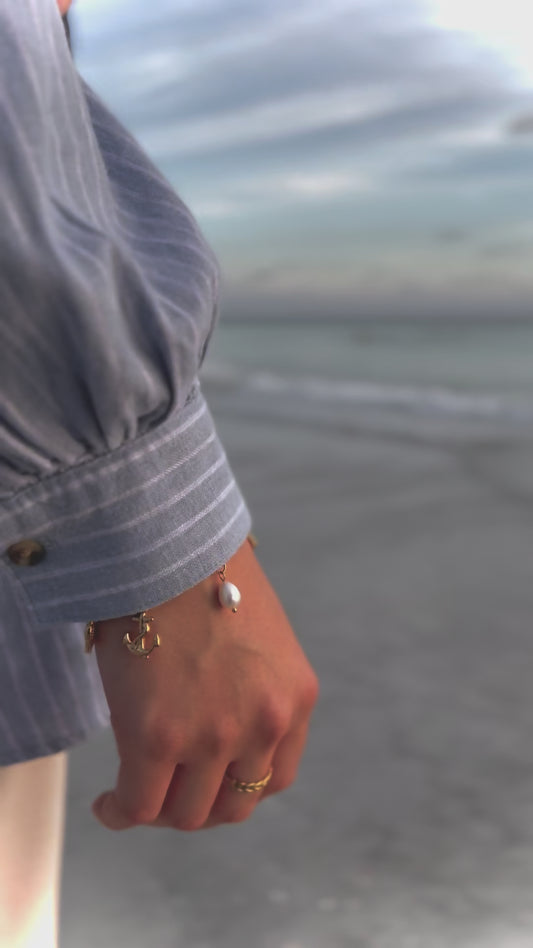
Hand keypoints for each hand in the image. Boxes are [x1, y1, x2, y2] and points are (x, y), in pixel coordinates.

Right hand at [91, 538, 319, 830]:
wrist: (165, 543)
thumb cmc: (201, 576)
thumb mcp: (255, 637)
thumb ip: (249, 685)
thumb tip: (212, 717)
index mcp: (296, 696)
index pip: (277, 777)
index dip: (237, 787)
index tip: (208, 780)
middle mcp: (264, 723)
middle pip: (234, 806)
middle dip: (200, 803)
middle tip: (168, 789)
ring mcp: (214, 736)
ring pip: (187, 813)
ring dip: (161, 810)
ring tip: (133, 794)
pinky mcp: (158, 738)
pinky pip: (139, 804)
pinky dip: (121, 812)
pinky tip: (108, 804)